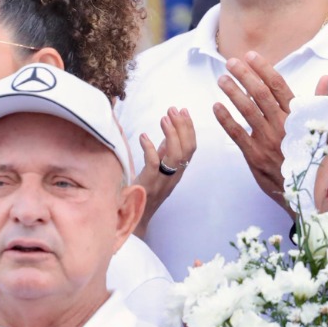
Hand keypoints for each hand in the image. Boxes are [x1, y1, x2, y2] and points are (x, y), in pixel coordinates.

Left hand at [135, 107, 195, 235]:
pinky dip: (150, 148)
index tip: (183, 111)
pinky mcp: (149, 184)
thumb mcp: (159, 169)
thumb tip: (168, 132)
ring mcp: (163, 181)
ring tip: (163, 118)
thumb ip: (164, 153)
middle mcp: (174, 176)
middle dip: (182, 126)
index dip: (190, 128)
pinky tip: (144, 136)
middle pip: (187, 149)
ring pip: (175, 155)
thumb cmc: (146, 191)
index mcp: (179, 171)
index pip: (191, 147)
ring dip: (171, 134)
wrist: (136, 216)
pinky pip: (154, 164)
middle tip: (173, 110)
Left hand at [214, 54, 316, 207]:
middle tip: (231, 62)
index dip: (263, 68)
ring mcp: (268, 141)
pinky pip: (237, 134)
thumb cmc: (313, 158)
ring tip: (222, 79)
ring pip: (247, 110)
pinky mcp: (255, 156)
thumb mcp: (322, 129)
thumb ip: (319, 103)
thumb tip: (325, 79)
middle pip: (260, 94)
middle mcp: (282, 126)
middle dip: (244, 75)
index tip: (251, 56)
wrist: (307, 193)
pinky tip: (217, 107)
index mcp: (298, 117)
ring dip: (233, 92)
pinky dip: (226, 120)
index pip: (279, 86)